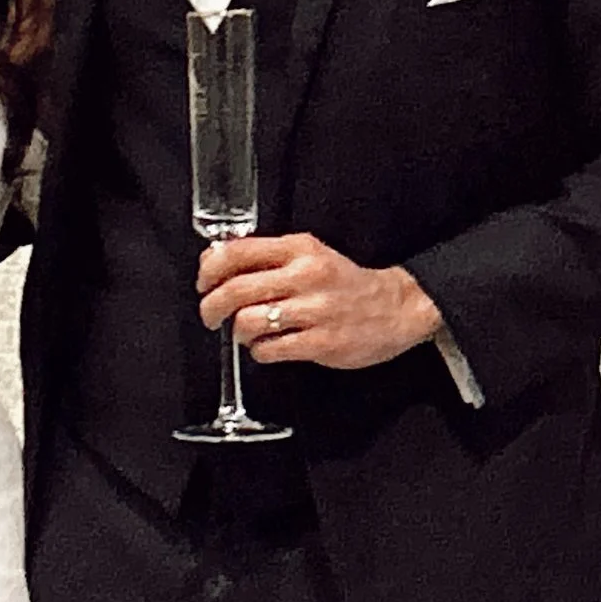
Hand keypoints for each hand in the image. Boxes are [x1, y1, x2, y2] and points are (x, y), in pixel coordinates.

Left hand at [198, 234, 442, 371]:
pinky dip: (259, 352)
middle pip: (235, 290)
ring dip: (237, 331)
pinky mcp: (322, 343)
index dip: (209, 270)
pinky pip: (269, 350)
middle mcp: (306, 276)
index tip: (203, 283)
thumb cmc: (343, 282)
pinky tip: (268, 347)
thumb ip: (264, 257)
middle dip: (211, 307)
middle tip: (211, 316)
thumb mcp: (307, 255)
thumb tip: (213, 262)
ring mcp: (315, 311)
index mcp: (299, 249)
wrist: (397, 307)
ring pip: (248, 322)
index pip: (236, 252)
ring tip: (246, 332)